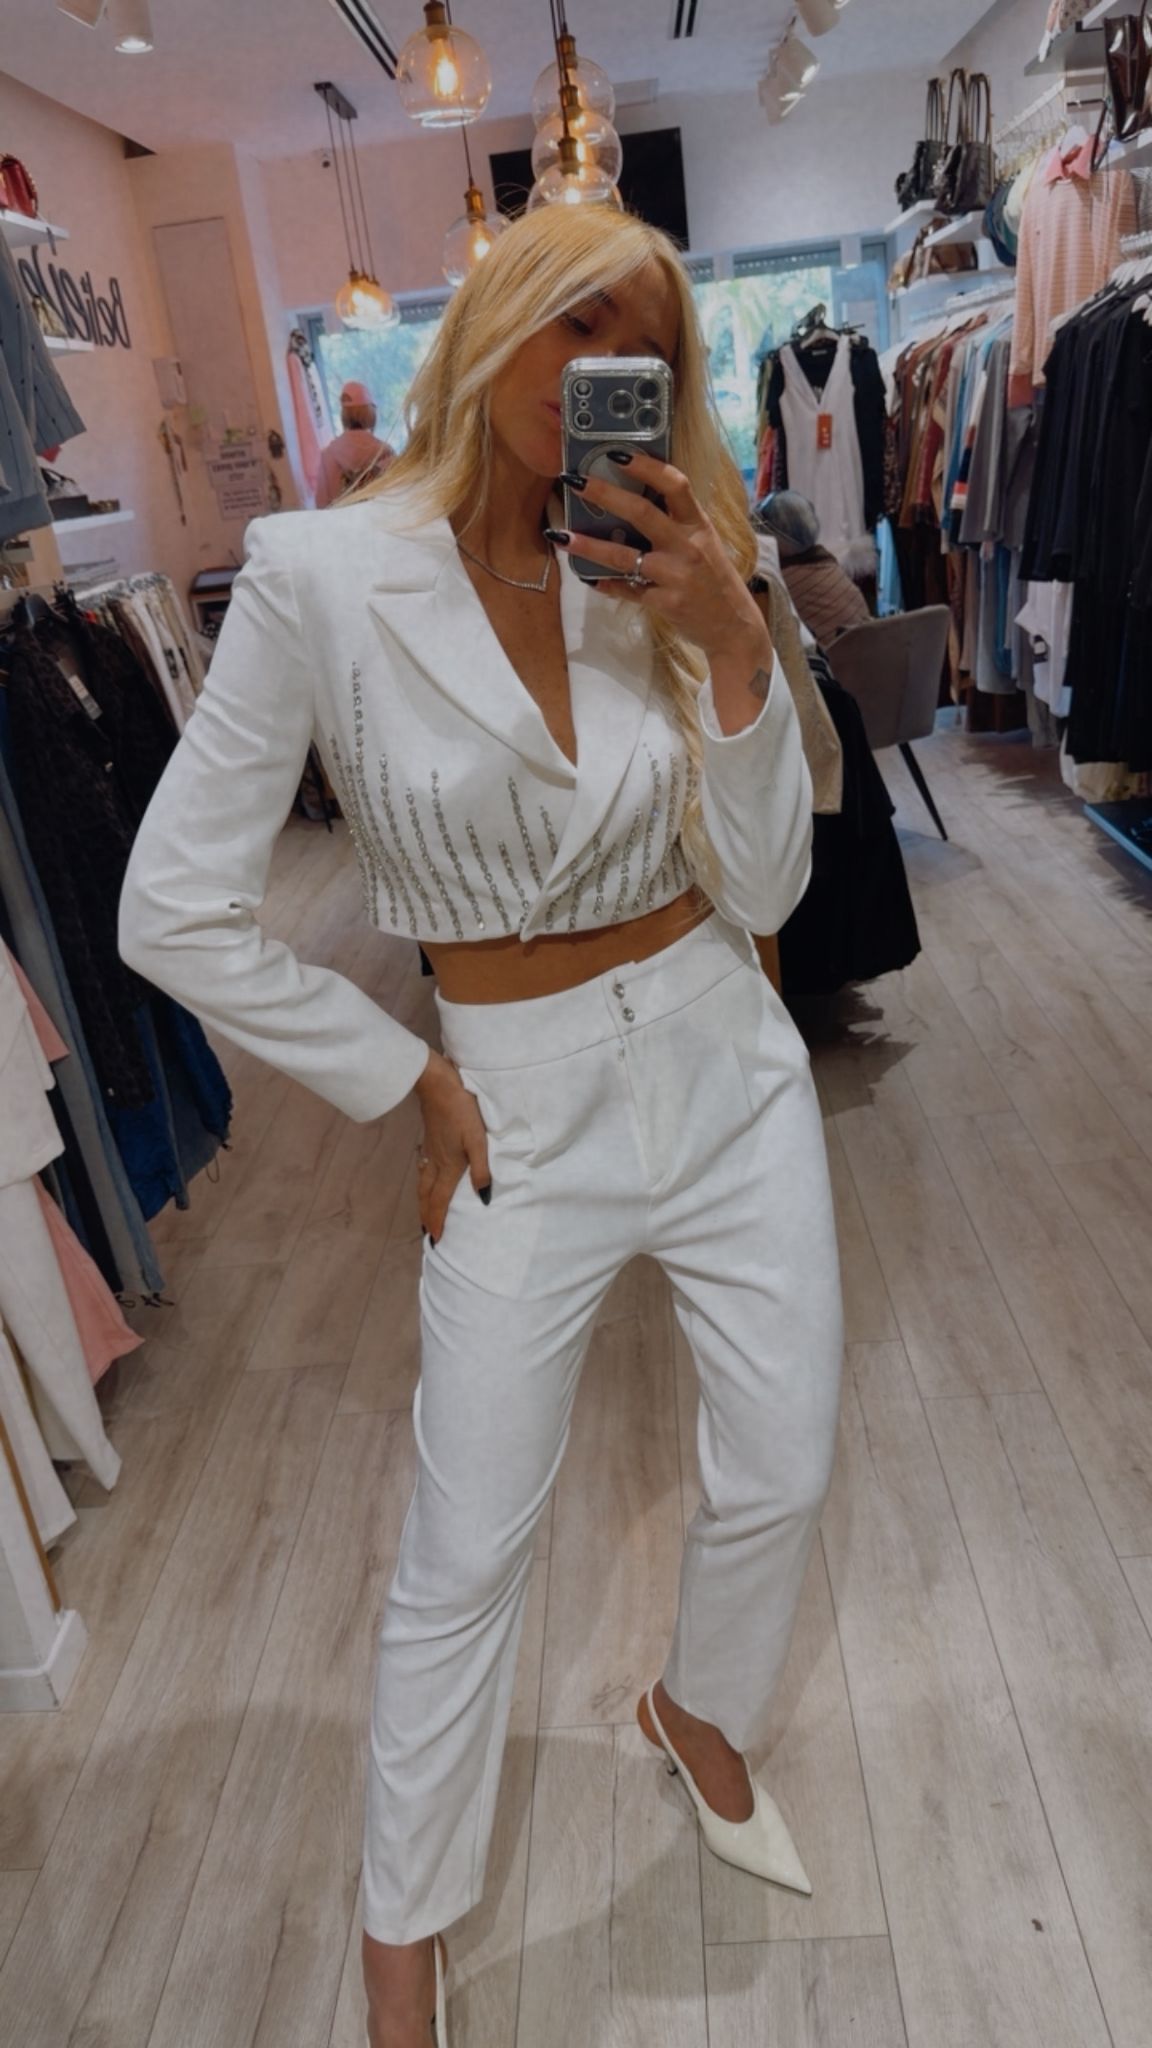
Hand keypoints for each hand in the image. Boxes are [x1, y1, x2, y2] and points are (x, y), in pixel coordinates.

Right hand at [413, 1050, 491, 1242]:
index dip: (438, 1220)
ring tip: (425, 1212)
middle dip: (427, 1215)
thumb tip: (483, 1198)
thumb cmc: (461, 1111)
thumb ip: (481, 1169)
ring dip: (423, 1201)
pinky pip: (424, 1170)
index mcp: (448, 1166)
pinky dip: (424, 1183)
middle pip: (427, 1195)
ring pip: (423, 1183)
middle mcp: (435, 1162)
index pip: (440, 1200)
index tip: (435, 1239)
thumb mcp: (477, 1140)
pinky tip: (427, 1178)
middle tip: (427, 1232)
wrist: (437, 1084)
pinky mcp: (430, 1139)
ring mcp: (430, 1150)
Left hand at [549, 449, 769, 666]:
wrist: (734, 626)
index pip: (675, 484)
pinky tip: (589, 577)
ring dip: (589, 545)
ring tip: (560, 536)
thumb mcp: (705, 543)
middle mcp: (688, 546)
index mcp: (698, 525)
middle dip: (605, 494)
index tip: (617, 454)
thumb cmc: (716, 580)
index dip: (646, 466)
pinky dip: (607, 584)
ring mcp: (676, 576)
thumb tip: (636, 499)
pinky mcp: (665, 604)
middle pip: (642, 512)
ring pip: (625, 556)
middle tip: (575, 481)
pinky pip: (628, 590)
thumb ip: (677, 523)